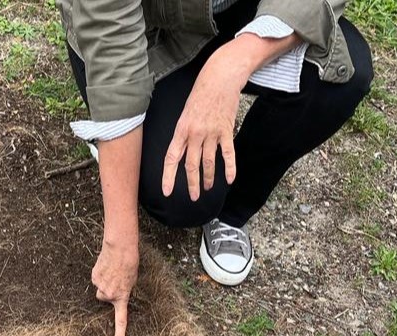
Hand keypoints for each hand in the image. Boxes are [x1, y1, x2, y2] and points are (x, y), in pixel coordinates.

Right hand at [91, 240, 138, 335]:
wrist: (120, 250)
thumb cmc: (129, 264)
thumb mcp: (131, 282)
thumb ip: (122, 292)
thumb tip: (112, 294)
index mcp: (122, 298)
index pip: (121, 320)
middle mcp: (109, 295)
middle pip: (103, 298)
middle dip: (108, 291)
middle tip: (115, 280)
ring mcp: (100, 287)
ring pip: (99, 289)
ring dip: (103, 283)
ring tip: (110, 272)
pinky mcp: (94, 277)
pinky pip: (96, 279)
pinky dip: (100, 274)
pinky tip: (105, 267)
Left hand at [162, 47, 247, 199]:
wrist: (219, 77)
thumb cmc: (200, 94)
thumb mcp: (185, 113)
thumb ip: (183, 134)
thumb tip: (182, 151)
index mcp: (181, 130)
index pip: (172, 158)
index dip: (169, 177)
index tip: (167, 192)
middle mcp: (195, 134)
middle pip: (191, 165)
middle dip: (191, 184)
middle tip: (192, 197)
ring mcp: (211, 133)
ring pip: (208, 162)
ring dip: (208, 178)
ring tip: (207, 189)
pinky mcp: (226, 130)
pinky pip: (228, 154)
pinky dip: (229, 168)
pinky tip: (229, 179)